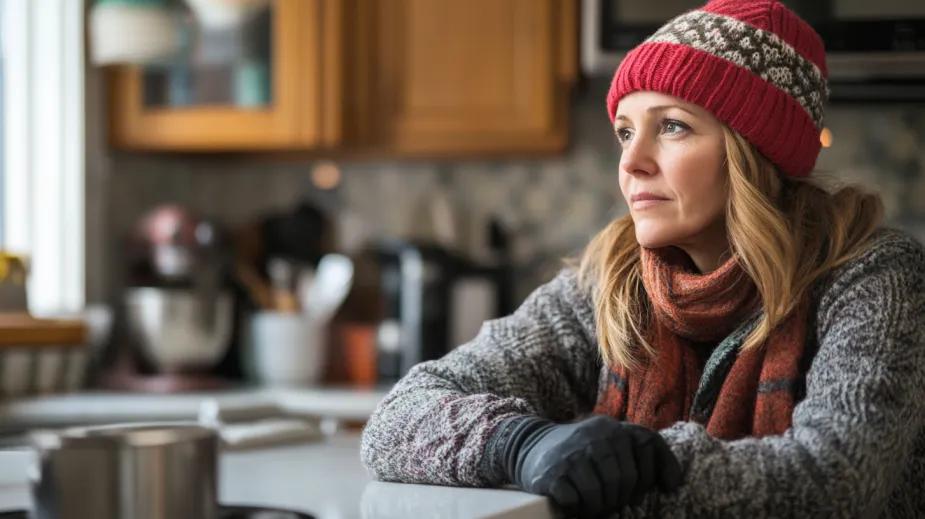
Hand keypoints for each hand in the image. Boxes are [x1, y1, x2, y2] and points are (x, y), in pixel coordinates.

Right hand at [502, 415, 682, 517]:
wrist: (529, 446)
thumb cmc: (580, 452)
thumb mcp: (610, 443)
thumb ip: (642, 453)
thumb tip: (673, 484)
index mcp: (613, 428)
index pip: (649, 447)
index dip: (648, 475)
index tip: (636, 492)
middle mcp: (595, 435)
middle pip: (625, 480)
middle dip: (618, 498)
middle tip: (607, 501)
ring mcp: (573, 453)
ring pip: (602, 494)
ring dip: (597, 507)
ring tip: (590, 503)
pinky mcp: (553, 472)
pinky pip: (577, 501)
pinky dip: (577, 508)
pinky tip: (572, 500)